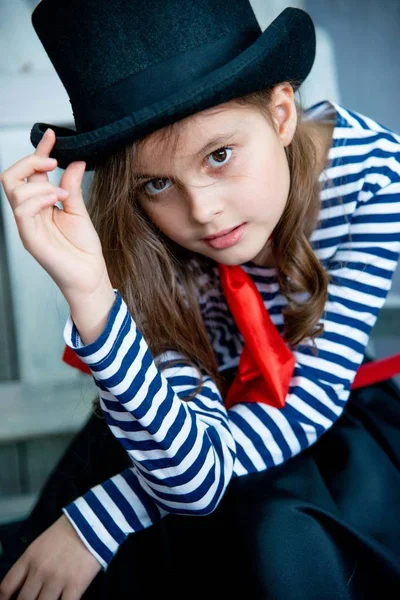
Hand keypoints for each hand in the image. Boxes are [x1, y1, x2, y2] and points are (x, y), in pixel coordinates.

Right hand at [0, 129, 110, 304]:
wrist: (89, 275)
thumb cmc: (83, 249)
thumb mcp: (79, 210)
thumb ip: (72, 186)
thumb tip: (75, 161)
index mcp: (40, 204)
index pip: (32, 172)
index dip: (39, 151)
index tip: (53, 135)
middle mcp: (30, 212)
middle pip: (11, 177)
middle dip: (30, 161)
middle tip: (52, 161)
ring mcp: (27, 225)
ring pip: (14, 190)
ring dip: (39, 183)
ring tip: (61, 193)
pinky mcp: (29, 238)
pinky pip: (22, 210)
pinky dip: (38, 198)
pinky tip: (56, 200)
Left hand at [0, 514, 100, 599]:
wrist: (93, 521)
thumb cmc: (69, 531)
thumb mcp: (42, 544)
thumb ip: (30, 564)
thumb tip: (24, 585)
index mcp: (29, 558)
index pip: (7, 587)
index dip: (5, 599)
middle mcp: (39, 570)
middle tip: (34, 599)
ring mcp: (56, 579)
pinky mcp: (75, 585)